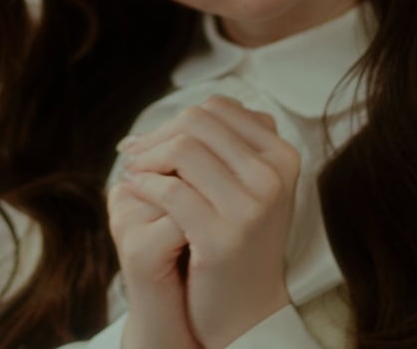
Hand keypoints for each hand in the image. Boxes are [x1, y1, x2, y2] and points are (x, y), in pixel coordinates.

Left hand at [120, 96, 300, 348]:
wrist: (246, 308)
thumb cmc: (238, 241)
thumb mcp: (247, 186)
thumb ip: (224, 146)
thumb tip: (165, 121)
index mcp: (282, 155)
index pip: (218, 109)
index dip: (175, 121)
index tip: (149, 141)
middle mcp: (273, 176)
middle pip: (197, 122)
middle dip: (156, 136)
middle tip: (133, 155)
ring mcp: (251, 207)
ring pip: (182, 150)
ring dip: (147, 160)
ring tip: (134, 174)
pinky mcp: (223, 237)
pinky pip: (170, 190)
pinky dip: (145, 186)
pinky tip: (135, 191)